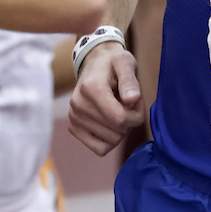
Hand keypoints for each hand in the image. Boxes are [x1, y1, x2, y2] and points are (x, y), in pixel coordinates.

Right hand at [68, 41, 144, 155]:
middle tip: (128, 104)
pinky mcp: (73, 128)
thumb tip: (132, 99)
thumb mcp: (125, 62)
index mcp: (91, 88)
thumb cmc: (113, 63)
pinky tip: (110, 122)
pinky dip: (110, 140)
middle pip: (117, 132)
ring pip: (110, 142)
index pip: (120, 118)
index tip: (137, 102)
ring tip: (118, 109)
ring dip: (121, 129)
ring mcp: (74, 118)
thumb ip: (130, 80)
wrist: (95, 63)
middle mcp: (78, 105)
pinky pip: (100, 149)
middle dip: (130, 121)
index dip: (136, 115)